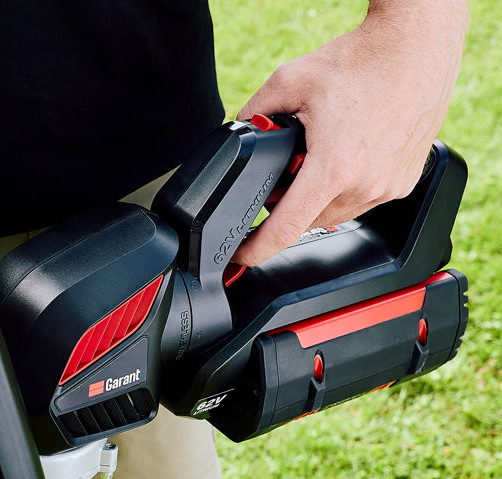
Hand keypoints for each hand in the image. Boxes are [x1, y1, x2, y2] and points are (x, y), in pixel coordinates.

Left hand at [233, 1, 466, 266]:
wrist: (418, 44)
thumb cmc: (365, 59)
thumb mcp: (290, 81)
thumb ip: (254, 114)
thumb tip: (238, 134)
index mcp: (334, 168)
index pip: (284, 231)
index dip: (254, 250)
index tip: (239, 255)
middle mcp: (364, 185)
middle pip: (306, 222)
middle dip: (287, 206)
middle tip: (285, 174)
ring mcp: (387, 188)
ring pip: (332, 216)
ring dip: (317, 200)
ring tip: (320, 160)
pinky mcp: (403, 185)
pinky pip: (361, 204)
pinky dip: (345, 190)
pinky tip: (347, 158)